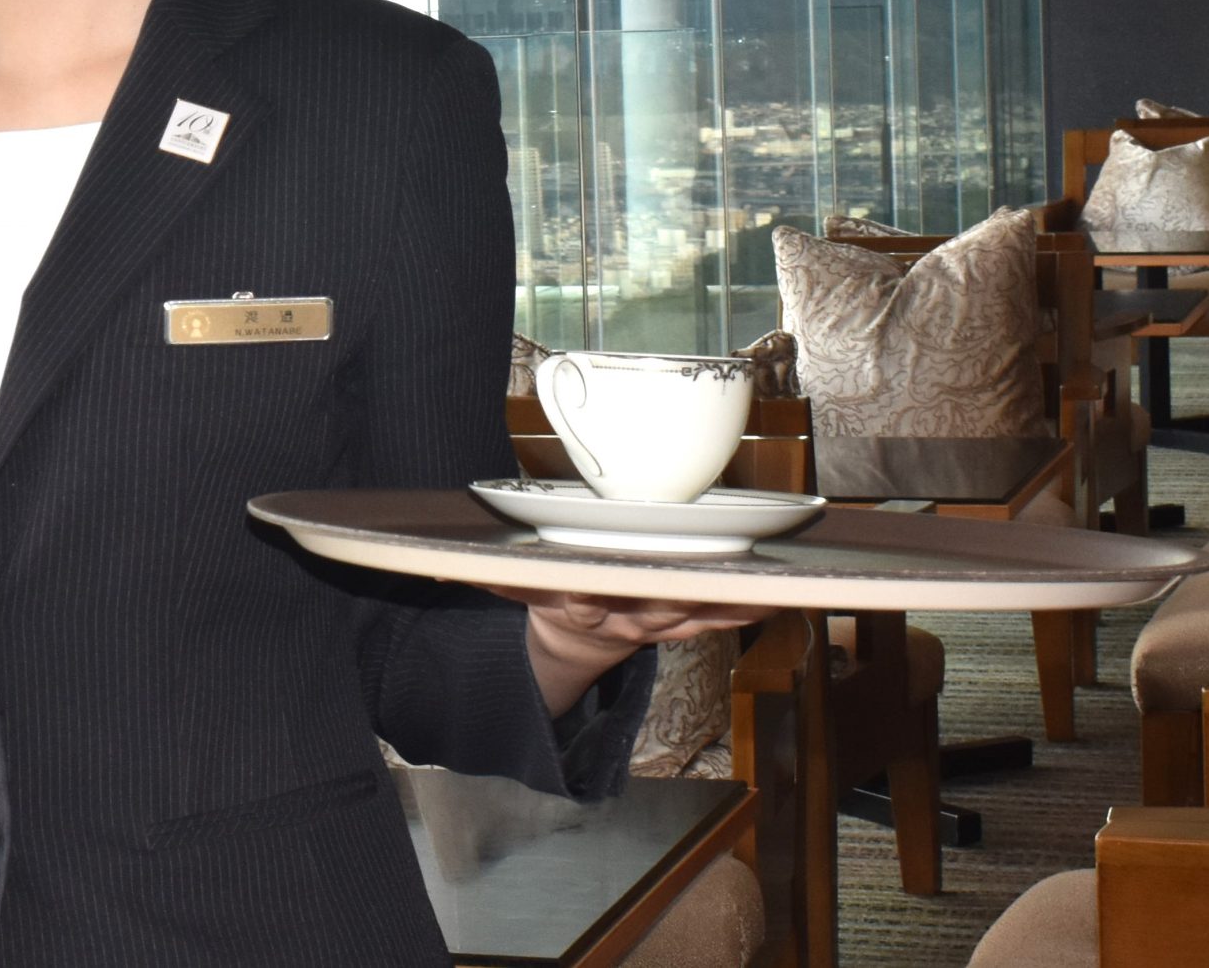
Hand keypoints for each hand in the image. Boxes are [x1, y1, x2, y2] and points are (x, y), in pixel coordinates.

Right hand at [490, 589, 778, 718]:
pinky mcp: (679, 622)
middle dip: (679, 587)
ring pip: (692, 609)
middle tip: (705, 570)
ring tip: (761, 581)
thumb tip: (432, 564)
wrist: (571, 643)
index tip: (601, 580)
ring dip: (724, 598)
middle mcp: (619, 614)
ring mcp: (654, 622)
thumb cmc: (550, 594)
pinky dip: (743, 608)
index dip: (596, 589)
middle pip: (651, 600)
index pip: (584, 594)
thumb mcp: (516, 587)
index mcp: (575, 602)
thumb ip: (486, 576)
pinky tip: (775, 596)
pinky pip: (714, 618)